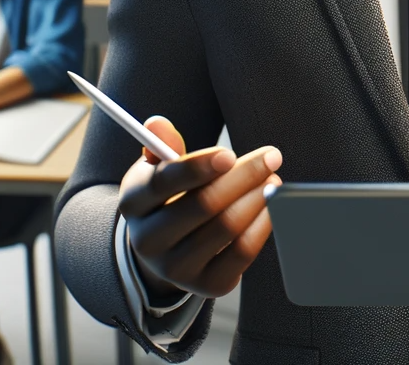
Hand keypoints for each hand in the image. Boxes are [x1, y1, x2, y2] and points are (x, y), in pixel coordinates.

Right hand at [118, 116, 281, 299]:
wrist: (167, 247)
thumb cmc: (168, 195)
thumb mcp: (158, 168)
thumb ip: (162, 145)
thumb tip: (157, 124)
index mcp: (133, 203)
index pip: (164, 183)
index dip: (198, 167)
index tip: (229, 153)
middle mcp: (148, 241)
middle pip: (203, 205)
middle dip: (245, 176)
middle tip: (272, 156)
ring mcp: (175, 268)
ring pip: (226, 227)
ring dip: (258, 197)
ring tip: (274, 177)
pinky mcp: (206, 285)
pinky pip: (242, 253)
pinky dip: (263, 225)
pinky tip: (272, 205)